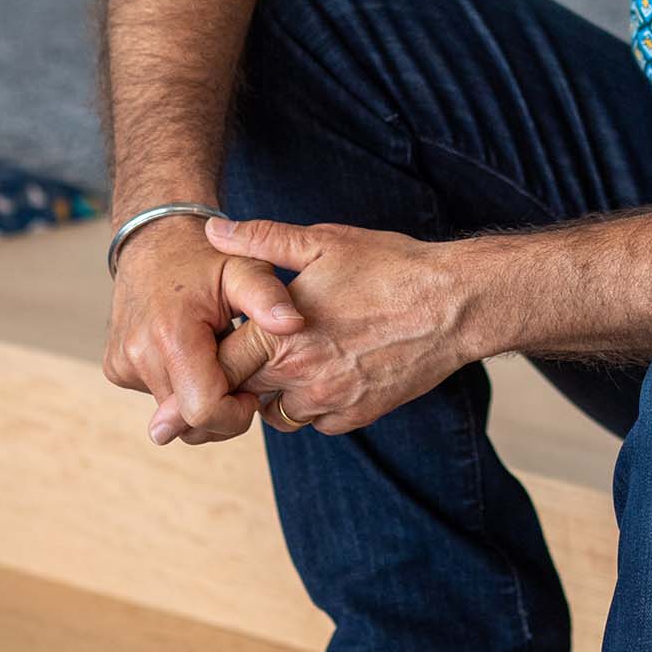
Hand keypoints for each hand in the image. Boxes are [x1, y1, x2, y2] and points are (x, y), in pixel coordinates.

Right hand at [102, 211, 307, 446]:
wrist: (154, 240)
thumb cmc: (206, 256)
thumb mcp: (245, 267)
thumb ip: (270, 297)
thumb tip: (294, 324)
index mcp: (171, 334)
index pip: (204, 411)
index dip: (236, 413)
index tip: (254, 390)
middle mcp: (139, 355)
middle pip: (188, 423)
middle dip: (222, 410)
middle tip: (241, 373)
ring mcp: (122, 365)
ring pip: (172, 415)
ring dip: (201, 397)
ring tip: (217, 353)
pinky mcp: (116, 369)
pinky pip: (157, 397)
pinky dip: (181, 386)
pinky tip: (195, 352)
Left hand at [144, 214, 477, 441]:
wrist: (455, 305)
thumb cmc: (390, 267)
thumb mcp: (322, 243)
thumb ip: (261, 240)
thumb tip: (213, 230)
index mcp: (281, 337)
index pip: (219, 365)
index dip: (204, 361)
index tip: (197, 355)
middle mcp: (300, 378)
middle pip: (243, 393)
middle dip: (236, 378)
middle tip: (235, 360)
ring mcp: (330, 402)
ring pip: (277, 413)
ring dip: (273, 392)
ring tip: (283, 360)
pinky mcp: (356, 416)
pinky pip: (315, 421)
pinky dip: (310, 403)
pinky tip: (322, 371)